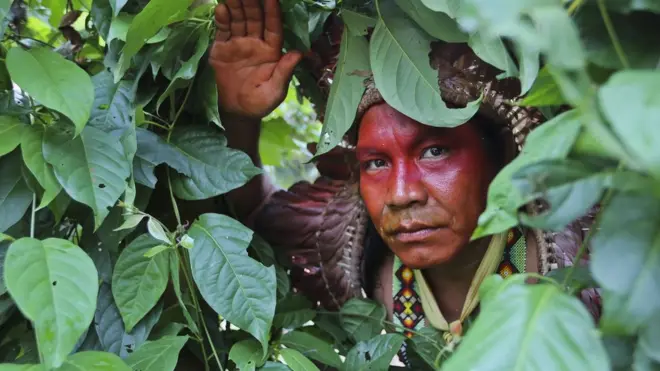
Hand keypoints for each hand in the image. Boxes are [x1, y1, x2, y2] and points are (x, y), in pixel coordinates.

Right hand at [210, 0, 302, 118]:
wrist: (236, 111)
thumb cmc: (260, 103)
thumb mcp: (275, 91)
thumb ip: (284, 72)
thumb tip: (298, 54)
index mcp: (271, 51)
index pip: (273, 27)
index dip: (273, 12)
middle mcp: (256, 43)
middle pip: (255, 18)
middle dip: (252, 2)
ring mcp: (238, 44)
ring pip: (239, 20)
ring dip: (236, 5)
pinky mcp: (222, 48)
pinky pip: (223, 30)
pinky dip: (222, 19)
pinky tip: (221, 8)